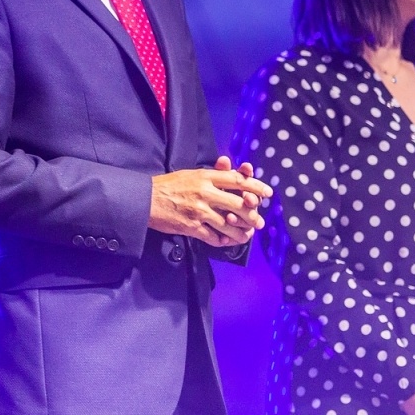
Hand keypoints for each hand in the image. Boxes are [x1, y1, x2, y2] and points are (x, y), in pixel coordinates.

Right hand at [149, 159, 271, 247]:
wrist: (146, 199)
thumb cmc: (169, 185)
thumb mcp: (191, 174)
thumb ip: (213, 175)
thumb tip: (234, 172)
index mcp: (206, 177)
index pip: (237, 179)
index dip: (255, 186)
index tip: (268, 193)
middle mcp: (205, 192)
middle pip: (238, 203)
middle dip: (252, 214)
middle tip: (259, 221)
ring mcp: (198, 211)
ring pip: (228, 224)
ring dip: (240, 232)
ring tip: (246, 235)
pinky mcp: (191, 226)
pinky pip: (213, 236)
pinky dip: (223, 240)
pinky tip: (227, 242)